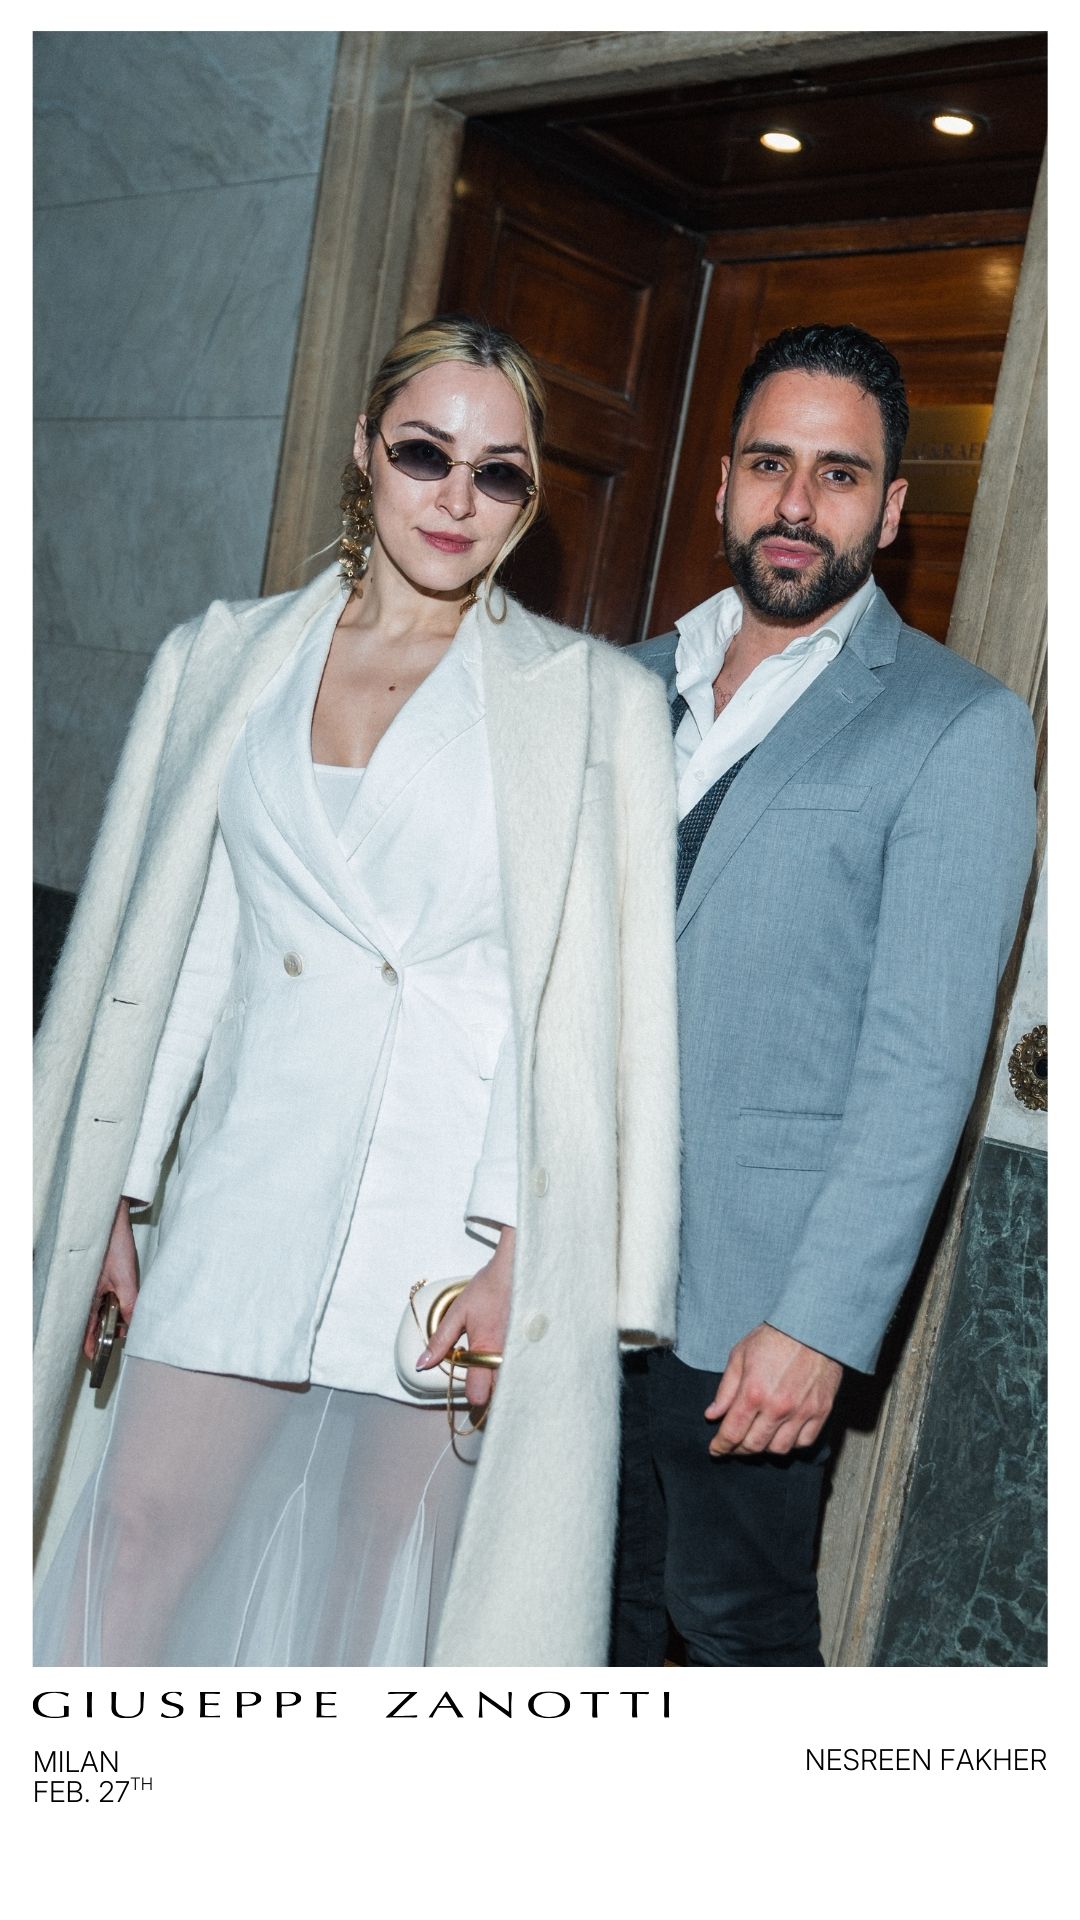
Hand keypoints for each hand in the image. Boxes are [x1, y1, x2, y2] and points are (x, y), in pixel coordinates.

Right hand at [81, 1197, 139, 1360]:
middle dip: (103, 1333)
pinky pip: (102, 1299)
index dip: (90, 1347)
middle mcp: (84, 1294)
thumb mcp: (126, 1280)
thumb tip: (132, 1327)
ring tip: (124, 1320)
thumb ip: (130, 1306)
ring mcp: (90, 1286)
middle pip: (91, 1323)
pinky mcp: (98, 1278)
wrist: (111, 1220)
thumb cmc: (114, 1246)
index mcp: (86, 1298)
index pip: (84, 1332)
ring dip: (110, 1318)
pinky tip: (122, 1303)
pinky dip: (111, 1305)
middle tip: (119, 1336)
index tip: (97, 1359)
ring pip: (98, 1311)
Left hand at [417, 1227, 514, 1412]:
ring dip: (507, 1381)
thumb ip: (440, 1341)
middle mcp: (508, 1356)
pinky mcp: (539, 1348)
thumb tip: (422, 1363)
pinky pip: (530, 1371)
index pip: (478, 1393)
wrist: (519, 1267)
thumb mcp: (458, 1311)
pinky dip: (523, 1371)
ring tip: (501, 1367)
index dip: (472, 1393)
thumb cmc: (490, 1287)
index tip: (471, 1384)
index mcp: (486, 1349)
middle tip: (486, 1376)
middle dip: (492, 1391)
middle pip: (500, 1395)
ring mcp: (526, 1353)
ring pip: (516, 1384)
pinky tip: (517, 1360)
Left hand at [706, 1324, 841, 1456]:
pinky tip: (782, 1434)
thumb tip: (712, 1414)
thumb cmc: (775, 1337)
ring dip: (764, 1449)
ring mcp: (801, 1411)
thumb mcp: (740, 1355)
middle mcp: (777, 1407)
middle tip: (734, 1446)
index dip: (721, 1446)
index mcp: (753, 1392)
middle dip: (739, 1450)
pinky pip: (804, 1442)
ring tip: (758, 1439)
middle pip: (754, 1446)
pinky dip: (791, 1444)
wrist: (813, 1326)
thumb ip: (726, 1389)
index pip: (732, 1433)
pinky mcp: (821, 1411)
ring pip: (779, 1449)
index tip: (716, 1450)